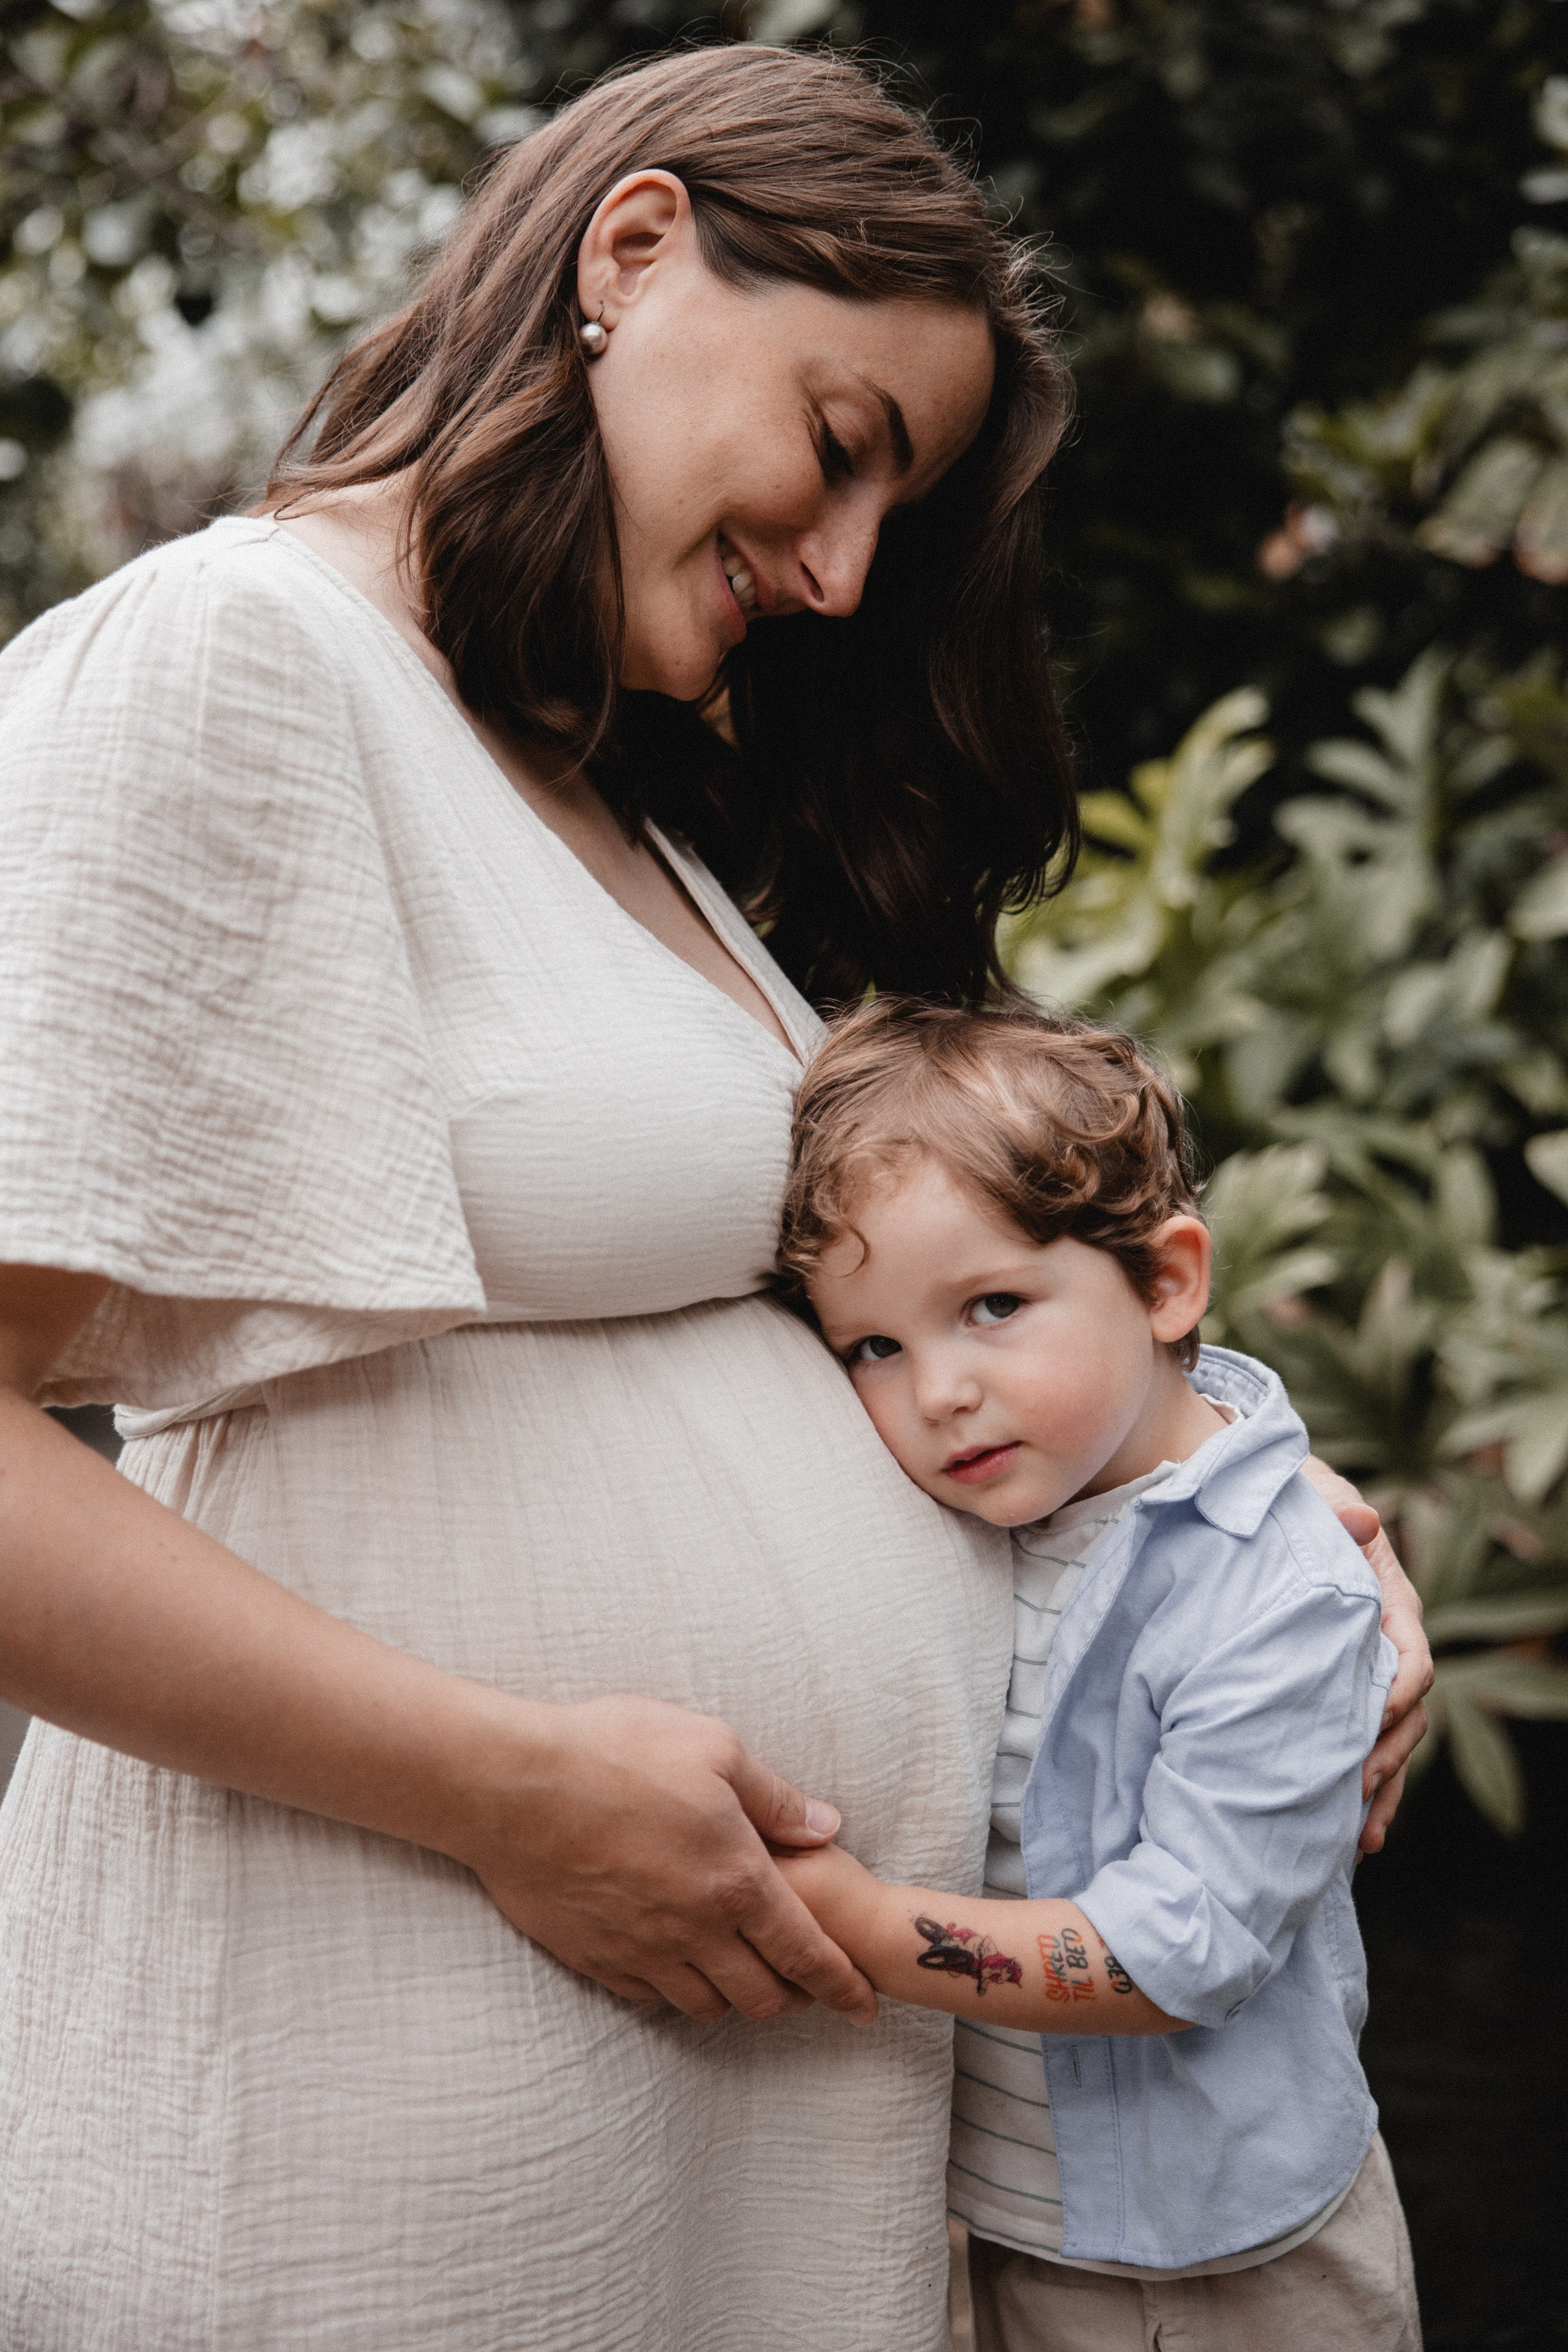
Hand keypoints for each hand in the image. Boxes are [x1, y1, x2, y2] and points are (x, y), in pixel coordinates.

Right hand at [458, 1694, 879, 2026]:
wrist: (514, 1786)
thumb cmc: (615, 1753)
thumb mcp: (714, 1749)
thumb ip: (775, 1797)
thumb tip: (825, 1825)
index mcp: (737, 1881)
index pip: (807, 1953)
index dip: (843, 1986)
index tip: (865, 2006)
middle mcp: (695, 1931)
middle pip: (760, 1996)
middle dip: (793, 1998)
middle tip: (801, 1982)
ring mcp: (641, 1950)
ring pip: (705, 2006)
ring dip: (734, 1997)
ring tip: (741, 1972)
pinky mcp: (593, 1956)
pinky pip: (648, 1998)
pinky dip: (674, 1993)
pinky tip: (676, 1967)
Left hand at [1301, 1457, 1433, 1853]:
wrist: (1252, 1500)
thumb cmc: (1284, 1494)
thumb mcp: (1308, 1489)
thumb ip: (1333, 1504)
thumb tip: (1363, 1518)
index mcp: (1388, 1600)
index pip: (1410, 1656)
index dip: (1398, 1691)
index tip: (1371, 1717)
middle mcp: (1384, 1643)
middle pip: (1407, 1714)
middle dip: (1386, 1758)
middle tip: (1352, 1794)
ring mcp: (1359, 1672)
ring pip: (1387, 1742)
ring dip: (1378, 1790)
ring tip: (1358, 1841)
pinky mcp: (1331, 1690)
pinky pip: (1354, 1744)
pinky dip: (1354, 1789)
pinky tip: (1342, 1833)